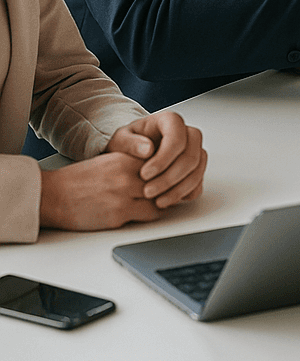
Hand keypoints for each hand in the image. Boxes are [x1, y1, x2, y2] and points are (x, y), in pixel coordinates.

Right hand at [40, 153, 160, 230]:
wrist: (54, 196)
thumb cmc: (80, 179)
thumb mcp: (111, 161)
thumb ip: (135, 163)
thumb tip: (160, 168)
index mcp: (126, 158)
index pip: (163, 161)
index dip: (170, 169)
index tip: (173, 173)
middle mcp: (128, 174)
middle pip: (165, 180)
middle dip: (169, 186)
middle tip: (171, 189)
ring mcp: (125, 195)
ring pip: (161, 198)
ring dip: (162, 201)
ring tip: (159, 201)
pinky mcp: (120, 214)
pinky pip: (149, 214)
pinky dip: (151, 214)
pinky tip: (145, 211)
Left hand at [104, 111, 206, 207]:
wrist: (130, 155)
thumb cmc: (127, 145)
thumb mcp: (120, 140)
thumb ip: (130, 142)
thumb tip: (147, 149)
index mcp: (170, 121)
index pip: (177, 137)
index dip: (164, 157)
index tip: (145, 174)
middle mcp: (186, 134)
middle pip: (191, 154)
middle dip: (171, 177)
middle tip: (148, 191)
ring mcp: (193, 151)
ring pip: (198, 169)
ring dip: (179, 188)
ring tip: (157, 201)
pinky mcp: (195, 168)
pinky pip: (199, 181)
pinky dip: (186, 193)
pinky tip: (169, 200)